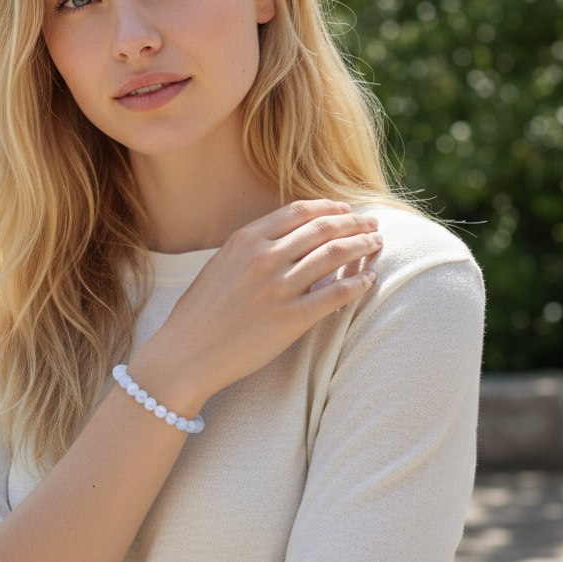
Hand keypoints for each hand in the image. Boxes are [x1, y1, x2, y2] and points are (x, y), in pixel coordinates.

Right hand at [141, 200, 381, 405]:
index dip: (329, 207)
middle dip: (354, 222)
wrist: (186, 354)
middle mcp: (264, 258)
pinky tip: (369, 280)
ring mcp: (279, 288)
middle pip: (322, 229)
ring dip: (362, 246)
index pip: (299, 212)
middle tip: (372, 223)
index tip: (346, 209)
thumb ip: (250, 248)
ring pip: (334, 256)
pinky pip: (335, 295)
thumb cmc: (198, 314)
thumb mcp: (219, 265)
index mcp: (246, 240)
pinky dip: (357, 285)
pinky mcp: (291, 320)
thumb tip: (285, 239)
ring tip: (377, 244)